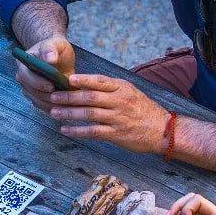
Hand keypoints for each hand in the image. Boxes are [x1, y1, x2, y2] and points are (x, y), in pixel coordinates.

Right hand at [15, 35, 75, 113]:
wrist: (57, 56)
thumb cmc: (55, 48)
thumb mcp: (55, 44)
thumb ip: (51, 49)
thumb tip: (50, 58)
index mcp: (23, 64)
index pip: (26, 76)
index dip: (38, 82)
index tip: (51, 86)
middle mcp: (23, 79)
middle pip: (31, 92)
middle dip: (47, 96)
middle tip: (63, 99)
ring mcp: (29, 90)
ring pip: (38, 102)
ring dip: (52, 104)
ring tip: (67, 104)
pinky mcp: (38, 99)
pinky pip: (44, 107)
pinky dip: (55, 108)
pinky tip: (67, 108)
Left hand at [49, 74, 170, 153]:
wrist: (162, 130)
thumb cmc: (143, 110)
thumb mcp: (130, 92)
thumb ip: (110, 88)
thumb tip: (85, 84)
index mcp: (122, 88)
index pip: (100, 81)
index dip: (83, 80)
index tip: (68, 79)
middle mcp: (120, 101)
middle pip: (90, 97)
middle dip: (69, 97)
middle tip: (53, 97)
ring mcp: (118, 118)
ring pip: (89, 114)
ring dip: (70, 113)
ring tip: (54, 113)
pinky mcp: (117, 134)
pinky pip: (93, 132)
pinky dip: (78, 131)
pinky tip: (66, 130)